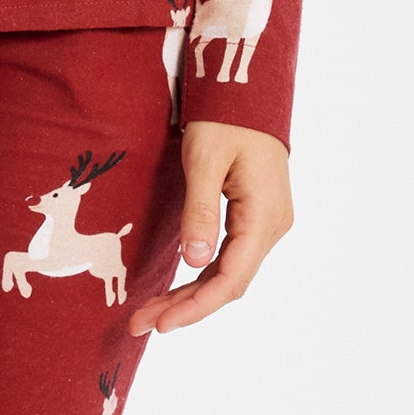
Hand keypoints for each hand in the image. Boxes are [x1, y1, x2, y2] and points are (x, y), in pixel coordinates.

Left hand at [127, 119, 292, 334]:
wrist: (247, 91)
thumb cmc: (224, 118)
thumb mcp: (205, 161)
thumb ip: (199, 211)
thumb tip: (193, 262)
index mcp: (264, 215)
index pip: (231, 277)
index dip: (196, 305)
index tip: (162, 323)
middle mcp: (272, 226)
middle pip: (229, 282)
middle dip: (186, 306)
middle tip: (141, 323)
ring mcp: (267, 223)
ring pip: (228, 273)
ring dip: (191, 294)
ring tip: (150, 312)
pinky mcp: (256, 218)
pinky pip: (230, 258)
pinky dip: (202, 276)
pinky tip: (176, 290)